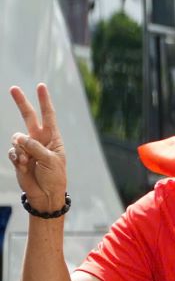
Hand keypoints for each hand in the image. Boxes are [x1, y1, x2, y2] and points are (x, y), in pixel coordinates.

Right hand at [8, 84, 66, 210]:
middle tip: (13, 88)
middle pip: (28, 117)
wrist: (46, 194)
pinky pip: (12, 151)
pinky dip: (17, 158)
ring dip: (22, 150)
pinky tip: (23, 166)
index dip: (44, 101)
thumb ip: (36, 147)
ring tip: (30, 162)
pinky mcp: (18, 157)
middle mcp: (39, 139)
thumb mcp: (51, 161)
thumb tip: (20, 138)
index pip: (48, 116)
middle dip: (21, 102)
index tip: (41, 86)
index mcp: (52, 138)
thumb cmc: (55, 177)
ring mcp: (27, 147)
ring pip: (17, 138)